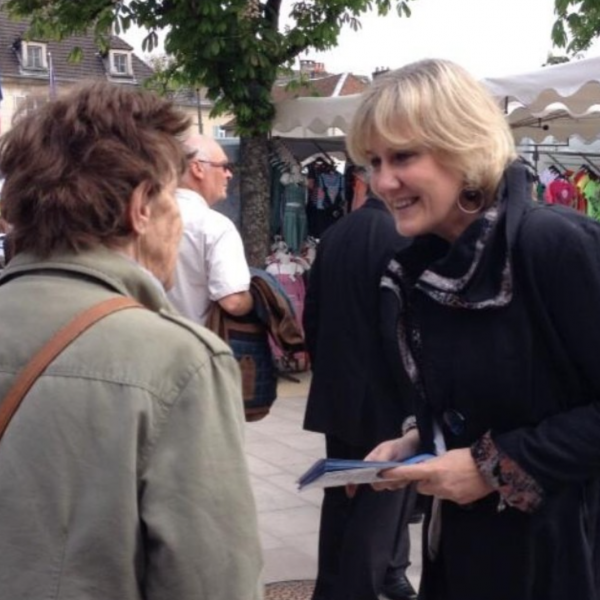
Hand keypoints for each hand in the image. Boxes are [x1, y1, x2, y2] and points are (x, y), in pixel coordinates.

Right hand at [346, 430, 419, 496]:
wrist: (412, 447)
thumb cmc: (398, 446)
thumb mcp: (389, 449)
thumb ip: (381, 459)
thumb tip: (376, 471)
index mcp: (370, 462)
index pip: (358, 474)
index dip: (352, 484)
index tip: (351, 492)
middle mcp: (376, 472)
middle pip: (376, 484)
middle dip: (386, 481)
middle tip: (393, 471)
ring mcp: (387, 477)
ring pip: (388, 486)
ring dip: (396, 480)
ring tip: (401, 468)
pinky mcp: (396, 481)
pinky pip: (398, 486)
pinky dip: (403, 481)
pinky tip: (406, 472)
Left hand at [374, 448, 494, 504]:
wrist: (490, 469)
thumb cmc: (466, 457)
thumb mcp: (446, 456)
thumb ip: (432, 464)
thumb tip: (424, 468)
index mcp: (435, 470)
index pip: (410, 473)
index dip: (396, 473)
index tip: (383, 473)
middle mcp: (439, 485)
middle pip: (420, 487)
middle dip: (422, 481)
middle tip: (431, 473)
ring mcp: (448, 495)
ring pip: (433, 493)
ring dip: (436, 486)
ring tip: (449, 477)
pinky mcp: (458, 501)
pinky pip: (447, 496)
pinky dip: (449, 491)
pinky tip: (459, 484)